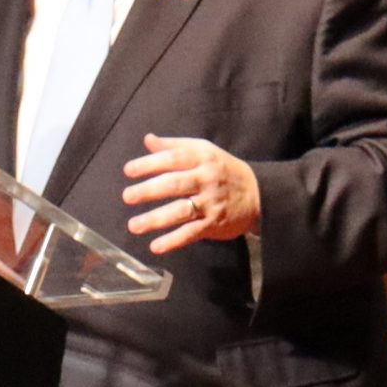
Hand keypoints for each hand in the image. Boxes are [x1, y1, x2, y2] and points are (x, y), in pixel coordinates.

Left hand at [121, 134, 260, 253]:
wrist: (259, 194)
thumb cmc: (223, 170)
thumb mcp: (203, 151)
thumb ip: (174, 146)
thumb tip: (147, 139)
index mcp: (202, 158)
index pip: (173, 159)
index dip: (150, 164)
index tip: (128, 171)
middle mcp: (206, 179)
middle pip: (175, 184)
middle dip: (149, 190)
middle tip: (127, 196)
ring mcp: (210, 203)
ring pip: (180, 211)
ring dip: (155, 219)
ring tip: (133, 225)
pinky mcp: (213, 224)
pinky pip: (191, 233)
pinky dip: (173, 241)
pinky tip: (155, 246)